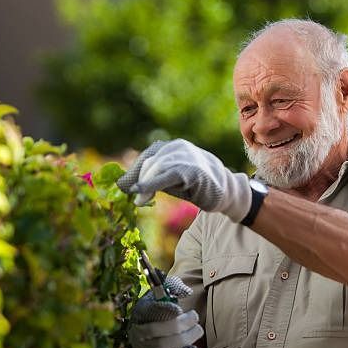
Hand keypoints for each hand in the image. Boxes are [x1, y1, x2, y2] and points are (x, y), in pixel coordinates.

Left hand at [117, 139, 251, 222]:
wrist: (226, 191)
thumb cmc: (195, 186)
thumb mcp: (170, 181)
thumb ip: (151, 180)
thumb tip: (122, 185)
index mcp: (172, 147)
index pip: (148, 156)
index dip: (135, 171)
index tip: (125, 186)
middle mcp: (178, 147)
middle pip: (150, 161)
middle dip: (138, 179)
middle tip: (132, 196)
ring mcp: (186, 157)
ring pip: (157, 167)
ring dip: (144, 184)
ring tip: (138, 200)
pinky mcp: (192, 170)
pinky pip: (167, 175)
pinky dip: (151, 184)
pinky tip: (141, 192)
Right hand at [128, 275, 203, 347]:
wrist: (146, 326)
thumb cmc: (159, 305)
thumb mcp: (164, 292)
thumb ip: (175, 286)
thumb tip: (186, 292)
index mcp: (141, 310)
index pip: (149, 311)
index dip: (163, 310)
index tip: (178, 309)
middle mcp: (139, 330)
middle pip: (155, 330)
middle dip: (178, 324)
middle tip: (194, 317)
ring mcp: (145, 346)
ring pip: (162, 345)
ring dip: (184, 338)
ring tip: (197, 329)